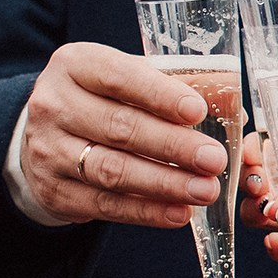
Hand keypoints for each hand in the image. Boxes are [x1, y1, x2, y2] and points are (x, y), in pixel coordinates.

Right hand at [17, 43, 227, 227]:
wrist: (47, 136)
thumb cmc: (103, 100)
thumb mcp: (129, 79)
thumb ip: (176, 83)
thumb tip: (230, 98)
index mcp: (75, 64)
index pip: (119, 77)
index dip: (160, 96)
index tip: (197, 112)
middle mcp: (54, 104)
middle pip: (119, 128)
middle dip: (172, 146)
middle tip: (214, 160)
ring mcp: (48, 150)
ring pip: (112, 171)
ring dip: (165, 184)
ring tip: (205, 190)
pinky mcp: (53, 191)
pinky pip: (105, 205)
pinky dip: (145, 211)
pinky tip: (178, 213)